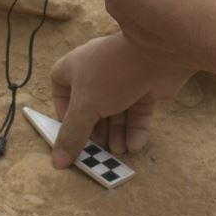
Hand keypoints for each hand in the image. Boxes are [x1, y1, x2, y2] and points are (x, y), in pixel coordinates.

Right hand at [48, 33, 193, 166]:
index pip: (61, 89)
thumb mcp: (86, 107)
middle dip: (95, 131)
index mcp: (75, 68)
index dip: (63, 111)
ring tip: (119, 150)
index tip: (70, 130)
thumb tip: (57, 161)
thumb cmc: (112, 74)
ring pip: (115, 112)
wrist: (158, 53)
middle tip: (99, 149)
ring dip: (116, 134)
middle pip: (90, 108)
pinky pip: (136, 112)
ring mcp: (122, 81)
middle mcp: (97, 73)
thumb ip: (72, 135)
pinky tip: (135, 145)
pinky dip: (135, 129)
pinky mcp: (145, 88)